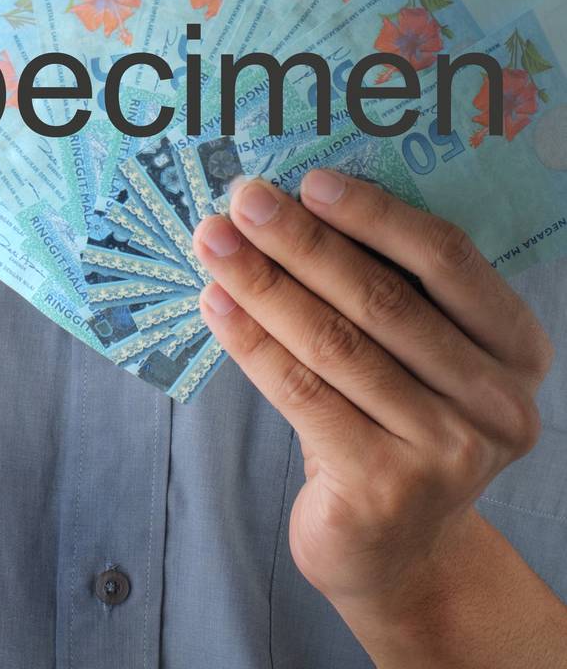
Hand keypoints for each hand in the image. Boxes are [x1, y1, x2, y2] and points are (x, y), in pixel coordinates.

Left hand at [192, 169, 554, 614]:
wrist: (394, 550)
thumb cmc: (394, 420)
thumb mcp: (417, 355)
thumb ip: (387, 286)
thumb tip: (292, 198)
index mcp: (516, 348)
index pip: (448, 260)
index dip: (377, 215)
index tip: (310, 180)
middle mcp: (497, 403)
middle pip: (383, 300)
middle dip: (301, 241)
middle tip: (243, 198)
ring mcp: (447, 454)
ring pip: (336, 344)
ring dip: (264, 283)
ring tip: (213, 242)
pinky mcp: (385, 490)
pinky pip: (303, 395)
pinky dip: (252, 342)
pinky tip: (216, 305)